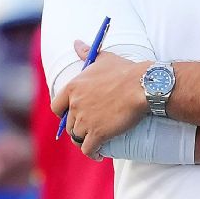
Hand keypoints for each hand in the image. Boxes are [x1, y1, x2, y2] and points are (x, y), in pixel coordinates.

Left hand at [50, 40, 147, 158]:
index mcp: (73, 87)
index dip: (64, 113)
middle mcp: (75, 105)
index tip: (73, 115)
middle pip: (69, 124)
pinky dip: (93, 154)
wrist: (142, 86)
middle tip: (89, 129)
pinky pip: (89, 149)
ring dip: (84, 141)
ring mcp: (85, 120)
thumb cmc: (125, 71)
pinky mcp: (98, 133)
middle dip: (78, 128)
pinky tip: (99, 155)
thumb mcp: (103, 59)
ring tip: (94, 143)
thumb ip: (86, 53)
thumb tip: (76, 42)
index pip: (57, 107)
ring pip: (77, 138)